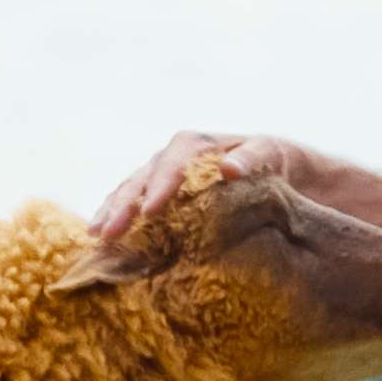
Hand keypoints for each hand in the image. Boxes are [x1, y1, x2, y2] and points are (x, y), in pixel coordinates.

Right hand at [88, 130, 294, 239]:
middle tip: (110, 232)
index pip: (175, 160)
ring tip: (97, 235)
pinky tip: (101, 236)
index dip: (160, 184)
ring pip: (131, 187)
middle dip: (125, 204)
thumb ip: (253, 158)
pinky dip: (117, 215)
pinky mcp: (164, 191)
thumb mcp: (273, 154)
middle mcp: (176, 155)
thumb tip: (229, 169)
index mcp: (200, 144)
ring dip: (113, 211)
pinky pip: (134, 200)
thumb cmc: (279, 161)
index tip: (149, 211)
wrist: (284, 169)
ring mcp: (166, 173)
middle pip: (145, 176)